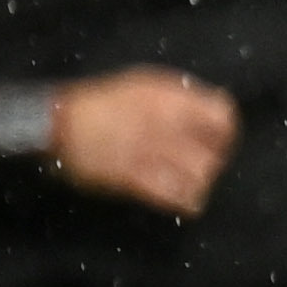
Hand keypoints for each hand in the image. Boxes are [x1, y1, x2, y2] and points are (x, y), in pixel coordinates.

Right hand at [45, 67, 236, 215]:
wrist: (61, 123)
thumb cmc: (103, 101)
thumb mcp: (145, 84)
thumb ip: (179, 97)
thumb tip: (210, 107)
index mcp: (171, 101)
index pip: (222, 118)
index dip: (225, 131)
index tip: (218, 139)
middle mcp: (168, 127)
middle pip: (214, 153)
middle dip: (213, 160)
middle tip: (203, 162)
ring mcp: (152, 156)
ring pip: (199, 178)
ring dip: (199, 181)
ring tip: (191, 181)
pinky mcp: (137, 180)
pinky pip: (175, 198)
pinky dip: (186, 202)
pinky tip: (183, 200)